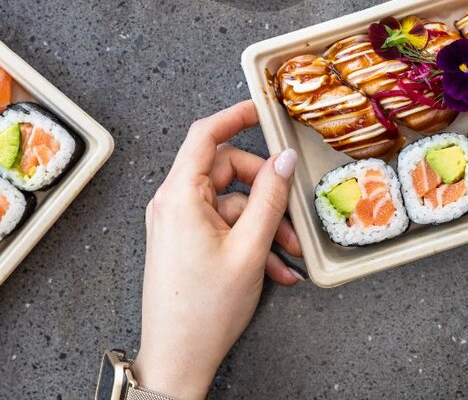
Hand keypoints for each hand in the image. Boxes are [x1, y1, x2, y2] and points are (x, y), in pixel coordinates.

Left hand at [133, 101, 301, 399]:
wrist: (178, 358)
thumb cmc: (204, 310)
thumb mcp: (249, 248)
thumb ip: (270, 198)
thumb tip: (284, 159)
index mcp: (179, 196)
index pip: (204, 135)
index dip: (235, 115)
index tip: (262, 108)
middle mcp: (174, 204)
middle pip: (228, 171)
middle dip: (267, 192)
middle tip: (293, 212)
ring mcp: (180, 223)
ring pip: (234, 203)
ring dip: (266, 225)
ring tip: (288, 254)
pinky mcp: (188, 241)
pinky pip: (227, 226)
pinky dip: (253, 242)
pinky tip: (276, 268)